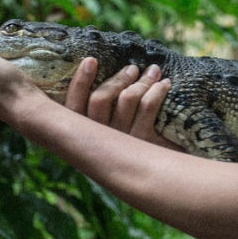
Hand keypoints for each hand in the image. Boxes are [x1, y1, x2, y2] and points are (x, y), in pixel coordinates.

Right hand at [65, 58, 180, 149]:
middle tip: (132, 68)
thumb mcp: (105, 133)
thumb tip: (95, 70)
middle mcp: (98, 137)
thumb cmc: (128, 149)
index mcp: (83, 133)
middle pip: (101, 98)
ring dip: (142, 80)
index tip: (91, 60)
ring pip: (127, 99)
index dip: (80, 81)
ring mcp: (120, 140)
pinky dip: (157, 92)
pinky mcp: (142, 143)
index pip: (73, 105)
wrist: (155, 178)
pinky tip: (164, 85)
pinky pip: (147, 108)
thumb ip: (94, 111)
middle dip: (118, 78)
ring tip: (152, 71)